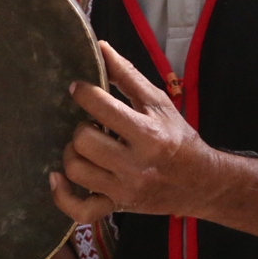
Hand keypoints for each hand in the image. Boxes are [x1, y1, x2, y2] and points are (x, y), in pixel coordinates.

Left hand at [51, 41, 217, 223]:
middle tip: (90, 124)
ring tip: (84, 146)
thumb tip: (101, 47)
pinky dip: (62, 196)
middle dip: (80, 127)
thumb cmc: (177, 137)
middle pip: (83, 142)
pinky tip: (56, 177)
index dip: (83, 93)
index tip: (79, 88)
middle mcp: (135, 165)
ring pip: (76, 171)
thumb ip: (128, 75)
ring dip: (72, 153)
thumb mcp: (159, 102)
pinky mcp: (117, 207)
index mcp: (147, 134)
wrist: (201, 182)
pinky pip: (80, 211)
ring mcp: (124, 189)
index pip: (101, 108)